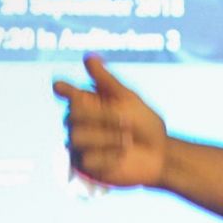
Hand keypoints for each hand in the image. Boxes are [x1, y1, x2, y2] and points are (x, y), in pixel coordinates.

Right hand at [52, 55, 169, 188]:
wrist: (161, 154)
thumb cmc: (146, 125)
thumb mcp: (127, 100)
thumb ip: (106, 81)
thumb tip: (88, 57)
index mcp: (88, 104)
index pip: (67, 93)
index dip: (63, 89)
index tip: (61, 87)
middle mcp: (80, 123)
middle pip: (72, 116)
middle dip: (101, 117)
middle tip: (126, 121)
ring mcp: (82, 145)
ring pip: (77, 138)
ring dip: (106, 137)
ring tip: (128, 139)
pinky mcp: (88, 166)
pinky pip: (87, 159)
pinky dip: (108, 155)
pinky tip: (123, 154)